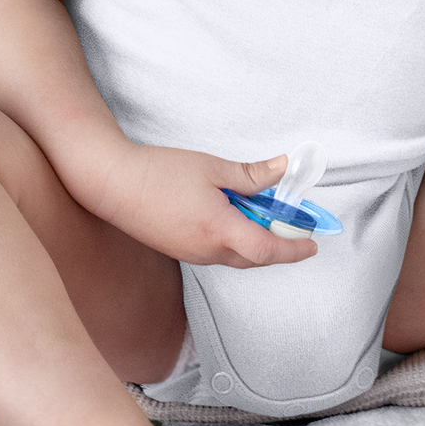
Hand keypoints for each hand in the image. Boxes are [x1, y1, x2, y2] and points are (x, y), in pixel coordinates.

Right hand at [88, 143, 317, 268]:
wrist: (111, 183)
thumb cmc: (159, 172)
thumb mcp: (212, 167)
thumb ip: (251, 175)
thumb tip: (283, 170)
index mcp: (219, 229)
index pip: (268, 249)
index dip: (294, 248)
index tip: (313, 244)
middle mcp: (206, 250)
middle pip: (255, 258)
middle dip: (279, 246)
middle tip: (294, 226)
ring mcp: (190, 254)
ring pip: (235, 257)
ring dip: (254, 242)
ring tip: (261, 214)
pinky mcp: (178, 250)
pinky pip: (216, 253)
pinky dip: (233, 240)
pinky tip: (231, 217)